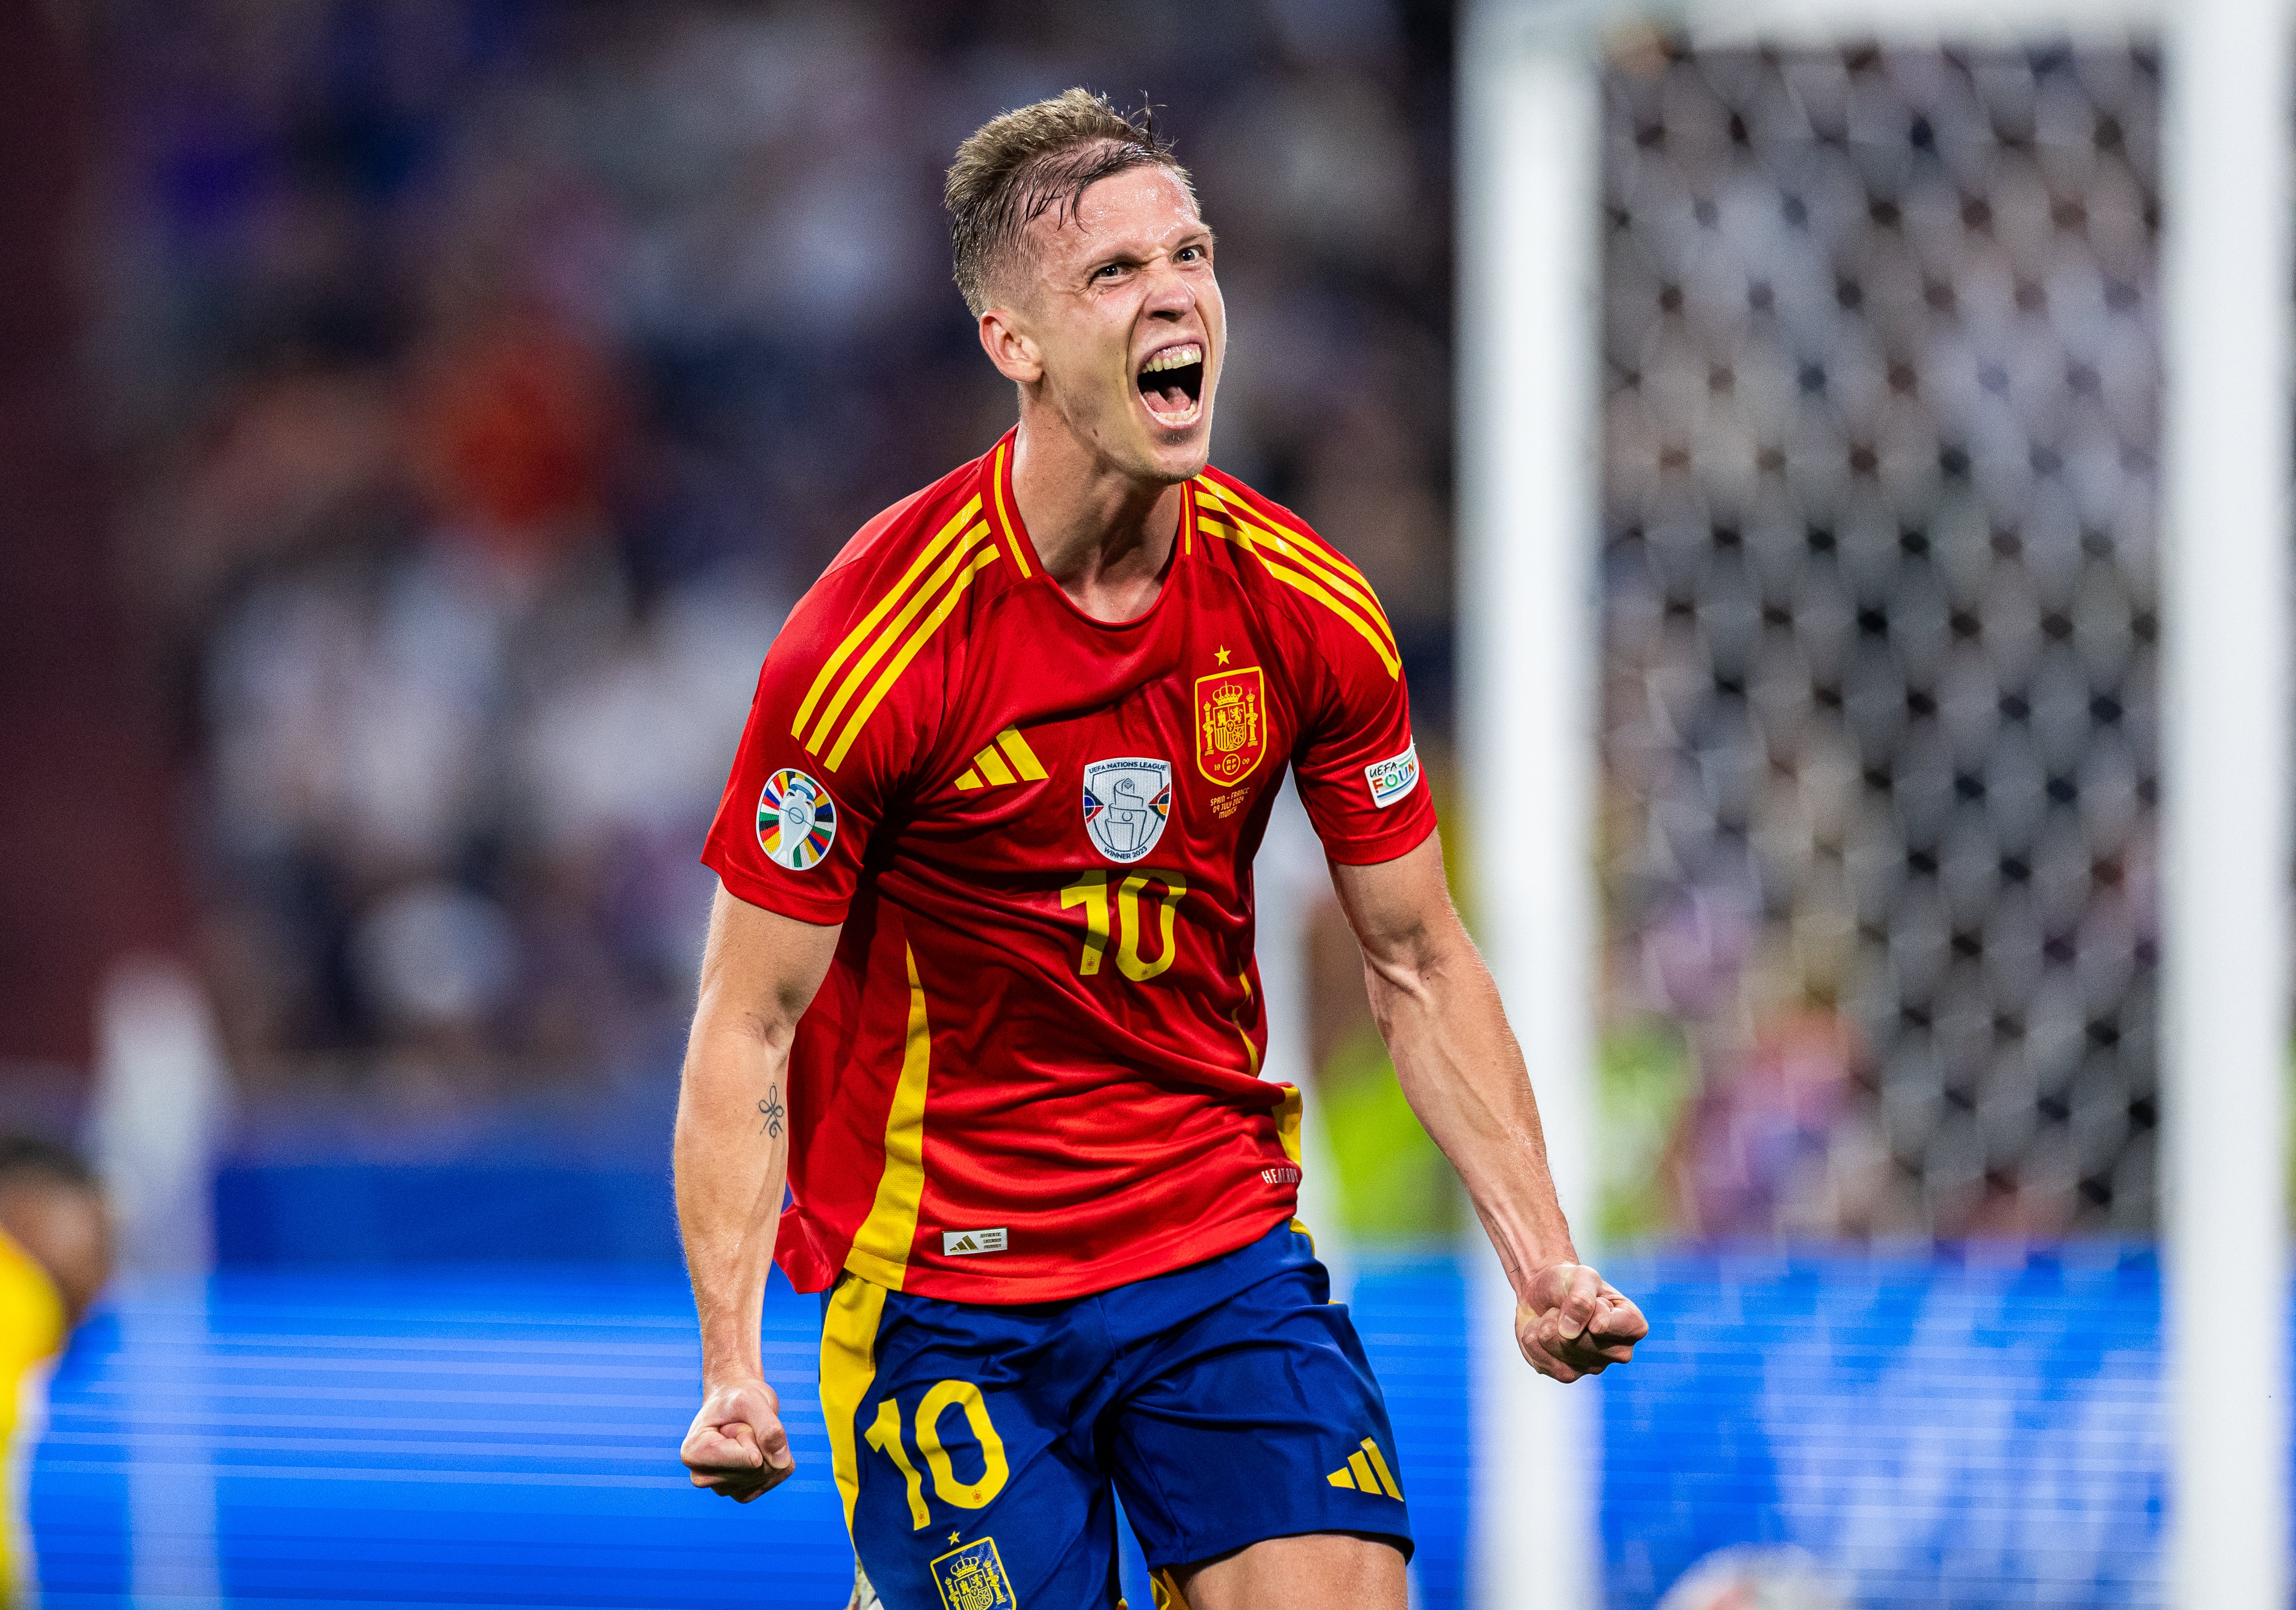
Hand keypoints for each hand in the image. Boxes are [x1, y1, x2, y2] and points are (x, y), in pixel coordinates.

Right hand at [681, 1376, 794, 1500]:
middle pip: (757, 1469)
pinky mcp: (740, 1493)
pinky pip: (772, 1481)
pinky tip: (763, 1448)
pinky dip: (775, 1462)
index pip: (747, 1458)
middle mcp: (702, 1477)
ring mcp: (721, 1488)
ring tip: (748, 1436)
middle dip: (761, 1442)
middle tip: (743, 1426)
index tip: (735, 1421)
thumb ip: (768, 1428)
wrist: (736, 1407)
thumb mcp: (752, 1400)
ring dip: (768, 1450)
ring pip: (766, 1476)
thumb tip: (782, 1462)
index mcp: (693, 1453)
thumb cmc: (737, 1400)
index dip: (752, 1434)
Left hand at [1514, 1261, 1647, 1382]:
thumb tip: (1569, 1333)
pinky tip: (1541, 1330)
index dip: (1592, 1310)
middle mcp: (1618, 1352)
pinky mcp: (1566, 1374)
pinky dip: (1533, 1339)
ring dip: (1545, 1325)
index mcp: (1632, 1326)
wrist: (1542, 1292)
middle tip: (1566, 1306)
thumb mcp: (1581, 1276)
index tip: (1593, 1299)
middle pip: (1581, 1342)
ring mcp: (1593, 1367)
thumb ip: (1582, 1298)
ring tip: (1554, 1316)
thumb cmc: (1569, 1282)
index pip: (1611, 1325)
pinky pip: (1541, 1359)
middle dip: (1562, 1316)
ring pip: (1560, 1350)